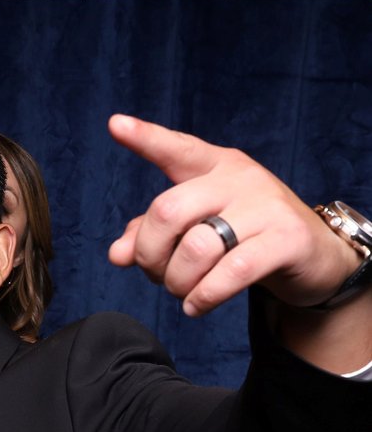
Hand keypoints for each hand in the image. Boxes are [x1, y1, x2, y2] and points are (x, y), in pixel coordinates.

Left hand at [105, 115, 359, 314]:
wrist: (316, 257)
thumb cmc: (246, 235)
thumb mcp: (199, 225)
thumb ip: (152, 233)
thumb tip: (117, 255)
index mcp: (214, 166)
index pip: (177, 149)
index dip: (146, 138)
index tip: (115, 125)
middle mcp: (239, 179)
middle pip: (168, 211)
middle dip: (149, 253)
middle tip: (156, 275)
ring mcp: (267, 207)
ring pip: (197, 246)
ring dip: (177, 281)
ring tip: (180, 291)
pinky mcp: (288, 240)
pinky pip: (232, 271)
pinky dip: (204, 296)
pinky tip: (195, 306)